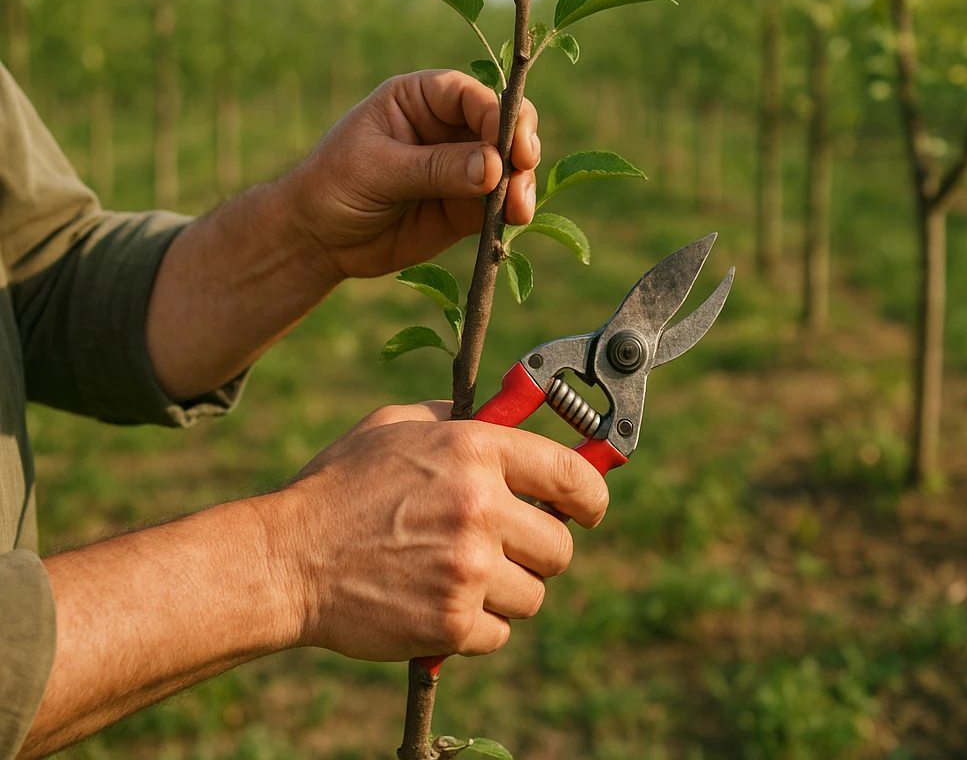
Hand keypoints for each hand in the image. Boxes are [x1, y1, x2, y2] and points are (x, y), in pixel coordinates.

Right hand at [276, 402, 608, 661]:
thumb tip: (509, 420)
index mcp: (475, 451)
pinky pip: (499, 634)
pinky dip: (475, 627)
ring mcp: (469, 569)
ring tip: (457, 574)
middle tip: (503, 547)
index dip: (592, 495)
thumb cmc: (340, 485)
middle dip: (538, 550)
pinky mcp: (451, 623)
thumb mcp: (397, 426)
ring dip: (504, 590)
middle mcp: (481, 507)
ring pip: (533, 594)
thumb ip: (458, 420)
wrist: (286, 558)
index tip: (588, 508)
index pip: (573, 475)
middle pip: (561, 546)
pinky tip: (436, 602)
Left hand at [288, 70, 541, 278]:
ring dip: (523, 182)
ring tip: (520, 207)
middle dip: (520, 143)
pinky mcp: (466, 208)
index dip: (495, 113)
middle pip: (502, 124)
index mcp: (420, 98)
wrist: (317, 240)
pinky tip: (515, 220)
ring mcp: (462, 168)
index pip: (469, 94)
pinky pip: (501, 205)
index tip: (506, 142)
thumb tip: (493, 167)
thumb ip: (434, 168)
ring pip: (509, 166)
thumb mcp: (376, 170)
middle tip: (524, 166)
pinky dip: (514, 211)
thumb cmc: (333, 186)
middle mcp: (448, 128)